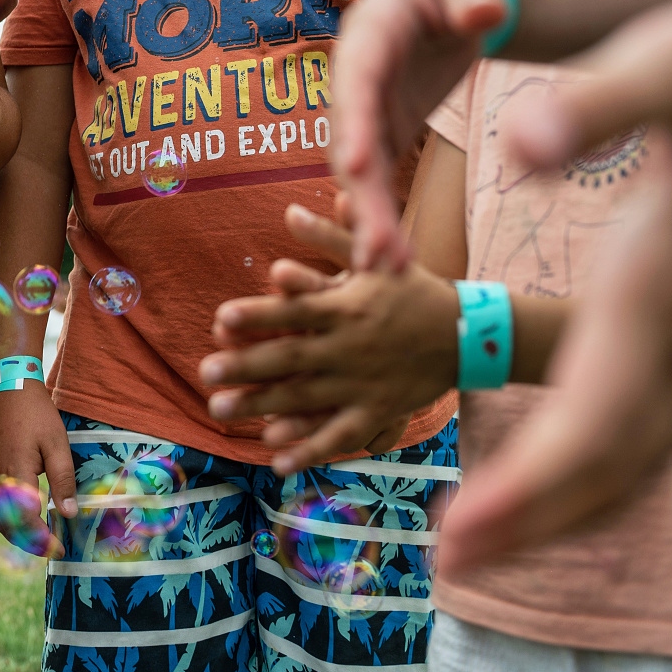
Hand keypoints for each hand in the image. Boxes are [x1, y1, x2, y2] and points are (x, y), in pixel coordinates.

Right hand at [0, 382, 77, 559]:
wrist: (8, 389)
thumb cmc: (36, 415)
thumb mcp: (57, 445)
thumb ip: (63, 481)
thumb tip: (69, 514)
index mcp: (15, 475)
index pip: (26, 521)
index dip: (43, 540)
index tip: (60, 548)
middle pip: (8, 526)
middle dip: (29, 543)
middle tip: (52, 549)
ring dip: (18, 534)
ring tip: (41, 538)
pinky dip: (9, 520)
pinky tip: (26, 518)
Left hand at [200, 204, 458, 472]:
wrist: (466, 334)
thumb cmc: (412, 291)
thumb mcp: (374, 260)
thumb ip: (331, 236)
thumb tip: (289, 211)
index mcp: (347, 307)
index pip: (296, 310)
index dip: (260, 314)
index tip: (222, 318)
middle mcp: (350, 347)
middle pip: (290, 357)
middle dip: (246, 366)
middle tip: (204, 373)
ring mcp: (362, 383)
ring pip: (305, 398)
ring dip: (261, 406)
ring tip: (218, 409)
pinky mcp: (376, 411)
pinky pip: (339, 434)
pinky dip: (309, 449)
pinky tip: (275, 461)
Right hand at [331, 0, 508, 273]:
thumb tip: (483, 11)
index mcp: (369, 35)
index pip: (357, 80)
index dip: (351, 121)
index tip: (352, 166)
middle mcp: (356, 79)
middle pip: (352, 141)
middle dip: (362, 197)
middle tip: (376, 250)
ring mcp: (368, 110)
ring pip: (361, 173)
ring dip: (371, 220)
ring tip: (389, 270)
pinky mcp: (385, 132)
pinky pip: (379, 181)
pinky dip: (385, 218)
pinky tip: (396, 262)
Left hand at [438, 0, 671, 573]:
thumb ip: (602, 104)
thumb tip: (522, 139)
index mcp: (668, 288)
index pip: (595, 423)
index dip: (528, 489)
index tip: (462, 532)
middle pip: (611, 466)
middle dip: (530, 521)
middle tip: (448, 561)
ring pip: (640, 457)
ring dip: (564, 505)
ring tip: (487, 537)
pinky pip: (661, 427)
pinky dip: (604, 465)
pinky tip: (565, 467)